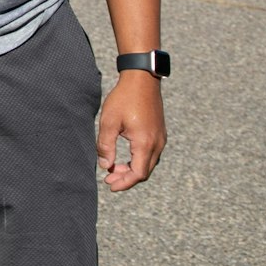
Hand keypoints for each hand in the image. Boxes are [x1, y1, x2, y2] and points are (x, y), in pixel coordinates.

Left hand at [98, 72, 165, 190]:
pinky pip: (150, 154)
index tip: (110, 185)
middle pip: (144, 171)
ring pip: (148, 163)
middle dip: (126, 178)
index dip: (124, 182)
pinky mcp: (159, 133)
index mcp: (145, 143)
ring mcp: (160, 138)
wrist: (142, 80)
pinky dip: (137, 159)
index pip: (138, 173)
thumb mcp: (109, 122)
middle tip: (108, 179)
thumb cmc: (124, 99)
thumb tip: (104, 165)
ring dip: (132, 169)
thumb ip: (105, 145)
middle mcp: (157, 144)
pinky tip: (124, 157)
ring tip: (113, 168)